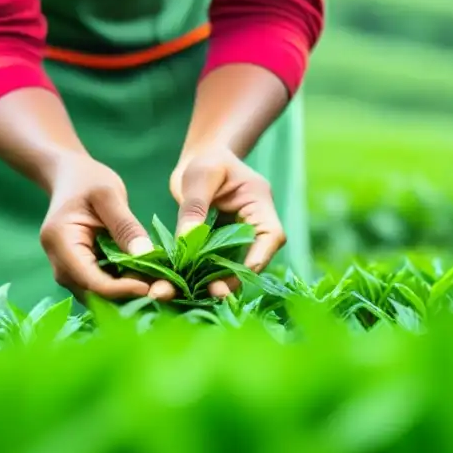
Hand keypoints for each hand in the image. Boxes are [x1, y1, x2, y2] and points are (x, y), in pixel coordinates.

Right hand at [39, 151, 153, 300]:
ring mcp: (67, 271)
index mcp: (61, 242)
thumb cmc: (88, 180)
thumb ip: (126, 226)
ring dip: (127, 295)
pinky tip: (146, 280)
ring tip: (157, 286)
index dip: (121, 290)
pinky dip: (123, 287)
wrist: (70, 178)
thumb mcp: (109, 195)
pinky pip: (101, 288)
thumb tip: (145, 256)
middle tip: (161, 290)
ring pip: (98, 296)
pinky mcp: (79, 272)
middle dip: (127, 297)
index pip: (91, 280)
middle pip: (94, 295)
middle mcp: (59, 264)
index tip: (150, 287)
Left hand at [154, 147, 285, 299]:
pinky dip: (200, 275)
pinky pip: (216, 265)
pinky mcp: (222, 247)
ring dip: (213, 282)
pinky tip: (181, 285)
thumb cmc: (207, 159)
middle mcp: (254, 226)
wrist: (201, 159)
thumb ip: (194, 207)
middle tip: (213, 292)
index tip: (241, 273)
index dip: (259, 257)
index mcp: (260, 205)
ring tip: (190, 293)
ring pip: (233, 267)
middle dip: (233, 278)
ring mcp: (239, 239)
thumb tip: (186, 241)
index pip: (271, 235)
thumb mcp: (201, 175)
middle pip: (253, 259)